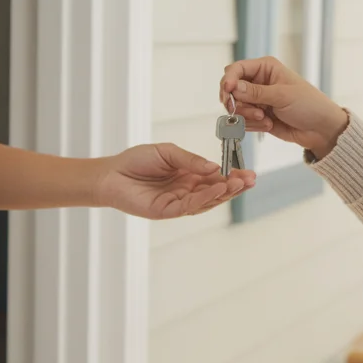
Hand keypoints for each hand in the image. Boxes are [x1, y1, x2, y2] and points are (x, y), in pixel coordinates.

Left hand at [94, 142, 255, 219]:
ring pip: (207, 200)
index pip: (215, 178)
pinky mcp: (167, 211)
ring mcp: (178, 202)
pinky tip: (218, 188)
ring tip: (240, 183)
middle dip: (234, 186)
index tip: (248, 172)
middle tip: (251, 179)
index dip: (232, 176)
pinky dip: (205, 197)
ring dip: (224, 192)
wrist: (111, 173)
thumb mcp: (168, 152)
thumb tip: (215, 166)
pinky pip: (190, 206)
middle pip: (215, 191)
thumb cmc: (136, 161)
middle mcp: (186, 191)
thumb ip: (190, 160)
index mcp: (188, 176)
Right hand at [220, 57, 349, 157]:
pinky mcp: (257, 116)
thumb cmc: (309, 105)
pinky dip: (253, 125)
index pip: (237, 69)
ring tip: (265, 119)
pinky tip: (269, 125)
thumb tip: (233, 87)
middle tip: (253, 111)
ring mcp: (257, 100)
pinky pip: (243, 121)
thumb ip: (256, 92)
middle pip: (231, 89)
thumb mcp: (283, 95)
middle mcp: (258, 82)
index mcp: (266, 68)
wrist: (320, 129)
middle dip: (238, 103)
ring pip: (236, 107)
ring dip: (248, 116)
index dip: (229, 79)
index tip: (228, 91)